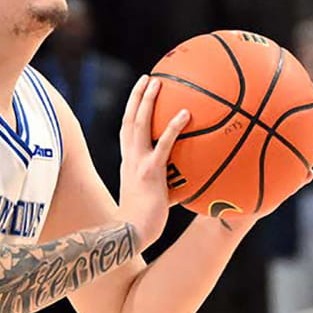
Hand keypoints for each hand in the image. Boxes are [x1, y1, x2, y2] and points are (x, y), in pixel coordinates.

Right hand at [118, 75, 190, 248]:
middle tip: (147, 78)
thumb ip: (162, 186)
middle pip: (129, 120)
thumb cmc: (142, 223)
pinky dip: (172, 127)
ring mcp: (138, 163)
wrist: (131, 233)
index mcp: (128, 163)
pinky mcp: (151, 172)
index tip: (139, 94)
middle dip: (137, 97)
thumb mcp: (150, 198)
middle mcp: (129, 158)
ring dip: (147, 101)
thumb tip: (182, 183)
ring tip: (157, 83)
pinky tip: (186, 113)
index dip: (131, 111)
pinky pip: (163, 144)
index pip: (126, 131)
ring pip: (139, 125)